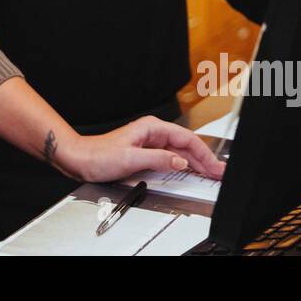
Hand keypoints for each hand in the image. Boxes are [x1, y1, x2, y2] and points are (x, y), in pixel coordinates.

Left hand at [57, 116, 225, 183]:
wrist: (81, 159)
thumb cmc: (99, 155)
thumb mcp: (131, 158)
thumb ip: (158, 159)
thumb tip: (180, 160)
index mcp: (152, 128)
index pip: (187, 139)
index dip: (204, 154)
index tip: (215, 166)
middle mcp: (153, 132)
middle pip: (186, 144)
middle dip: (205, 158)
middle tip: (220, 172)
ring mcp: (150, 142)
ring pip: (180, 151)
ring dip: (197, 162)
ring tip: (211, 172)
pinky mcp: (146, 152)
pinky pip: (171, 157)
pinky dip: (184, 164)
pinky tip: (191, 170)